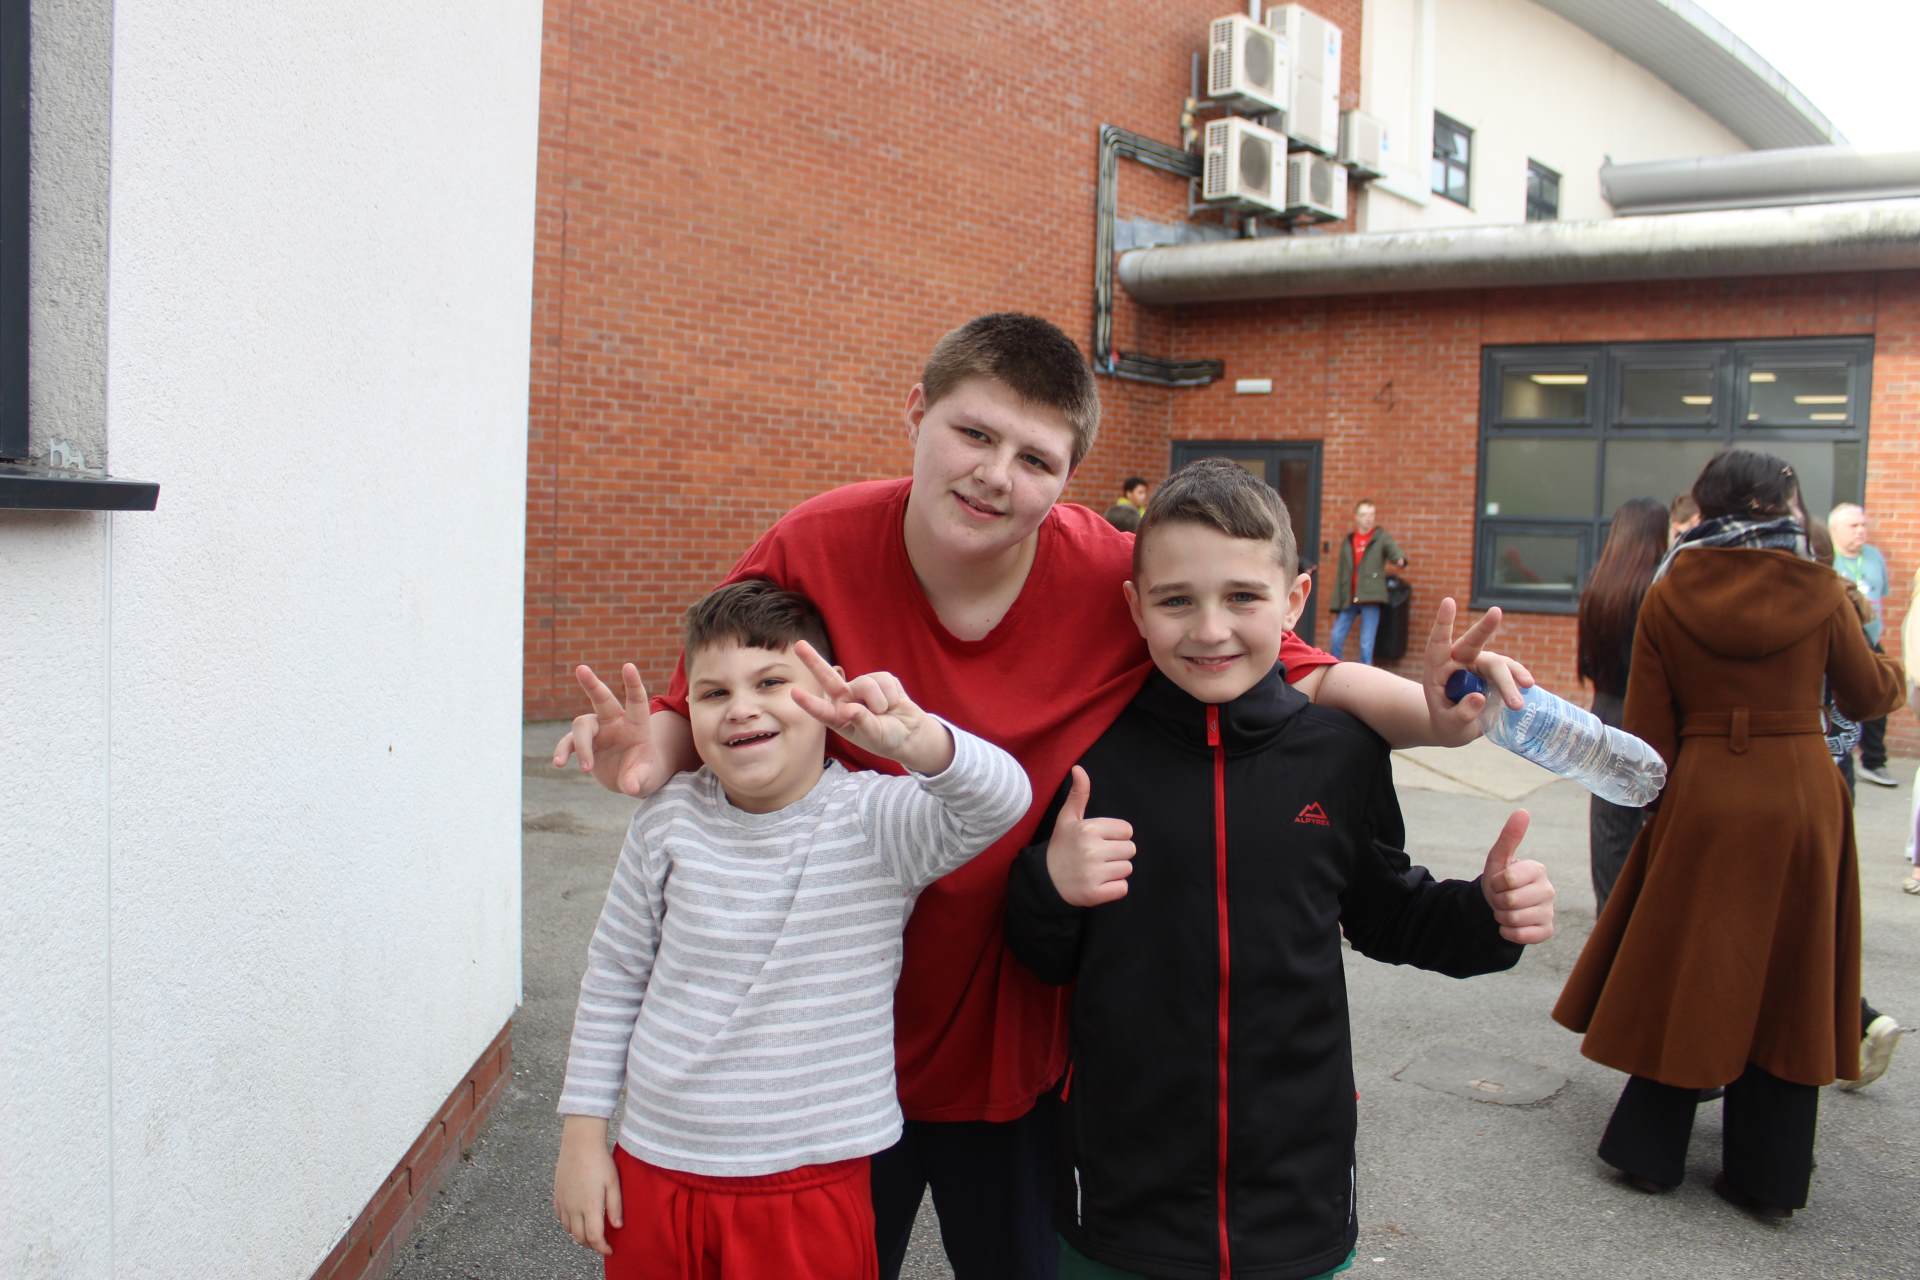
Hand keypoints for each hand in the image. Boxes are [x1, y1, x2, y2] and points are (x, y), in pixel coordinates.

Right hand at [552, 664, 662, 796]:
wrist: (631, 779)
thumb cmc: (644, 773)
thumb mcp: (646, 778)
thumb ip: (638, 780)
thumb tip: (630, 787)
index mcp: (636, 724)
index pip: (636, 700)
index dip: (632, 683)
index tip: (628, 666)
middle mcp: (615, 722)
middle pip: (602, 699)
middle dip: (592, 683)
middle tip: (581, 669)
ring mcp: (597, 731)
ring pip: (582, 726)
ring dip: (582, 746)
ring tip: (587, 769)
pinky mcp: (583, 744)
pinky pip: (569, 743)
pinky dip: (563, 752)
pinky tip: (558, 763)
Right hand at [552, 1117, 622, 1256]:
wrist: (579, 1142)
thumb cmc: (600, 1160)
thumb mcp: (613, 1183)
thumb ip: (615, 1206)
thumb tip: (617, 1226)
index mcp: (590, 1206)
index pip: (594, 1237)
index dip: (602, 1248)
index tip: (609, 1250)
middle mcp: (573, 1207)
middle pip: (579, 1237)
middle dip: (591, 1245)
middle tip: (601, 1244)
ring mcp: (563, 1202)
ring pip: (568, 1229)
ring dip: (579, 1235)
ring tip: (590, 1233)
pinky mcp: (557, 1194)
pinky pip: (560, 1217)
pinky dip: (568, 1224)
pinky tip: (576, 1219)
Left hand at [788, 641, 953, 774]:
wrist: (909, 732)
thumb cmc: (887, 738)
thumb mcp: (875, 736)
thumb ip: (863, 723)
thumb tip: (851, 709)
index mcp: (839, 718)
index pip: (822, 710)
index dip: (809, 702)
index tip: (794, 692)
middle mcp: (846, 700)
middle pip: (828, 678)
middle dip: (813, 661)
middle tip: (798, 645)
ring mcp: (861, 687)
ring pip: (867, 684)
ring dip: (881, 702)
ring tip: (886, 712)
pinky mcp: (879, 679)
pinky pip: (884, 681)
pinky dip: (892, 695)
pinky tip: (894, 703)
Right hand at [1046, 766, 1136, 906]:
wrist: (1046, 880)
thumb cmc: (1062, 846)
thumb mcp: (1068, 818)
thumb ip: (1078, 794)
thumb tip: (1079, 768)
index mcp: (1088, 829)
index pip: (1127, 831)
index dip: (1115, 836)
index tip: (1099, 841)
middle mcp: (1092, 850)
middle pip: (1130, 850)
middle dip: (1117, 854)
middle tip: (1098, 857)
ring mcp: (1094, 873)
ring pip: (1127, 869)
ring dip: (1115, 872)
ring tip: (1097, 870)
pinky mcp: (1095, 894)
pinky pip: (1123, 888)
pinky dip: (1113, 889)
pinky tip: (1098, 884)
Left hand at [1421, 598, 1535, 746]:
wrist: (1458, 729)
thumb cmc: (1447, 724)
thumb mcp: (1449, 725)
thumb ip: (1460, 714)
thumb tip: (1478, 698)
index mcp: (1438, 670)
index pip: (1438, 644)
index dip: (1443, 624)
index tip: (1449, 602)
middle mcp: (1459, 662)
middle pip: (1472, 642)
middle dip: (1484, 627)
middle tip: (1496, 612)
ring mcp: (1479, 666)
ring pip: (1497, 665)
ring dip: (1509, 681)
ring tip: (1516, 705)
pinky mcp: (1495, 674)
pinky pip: (1510, 671)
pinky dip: (1519, 678)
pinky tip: (1528, 685)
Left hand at [1478, 810, 1553, 943]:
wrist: (1500, 904)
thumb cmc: (1500, 878)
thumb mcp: (1499, 857)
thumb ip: (1509, 836)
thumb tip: (1522, 811)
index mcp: (1538, 869)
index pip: (1508, 880)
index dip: (1495, 883)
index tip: (1498, 882)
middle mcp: (1549, 890)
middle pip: (1510, 901)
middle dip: (1497, 901)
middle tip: (1501, 898)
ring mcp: (1550, 911)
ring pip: (1514, 919)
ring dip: (1501, 916)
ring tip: (1506, 909)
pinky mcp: (1547, 930)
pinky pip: (1522, 936)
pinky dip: (1508, 932)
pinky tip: (1511, 924)